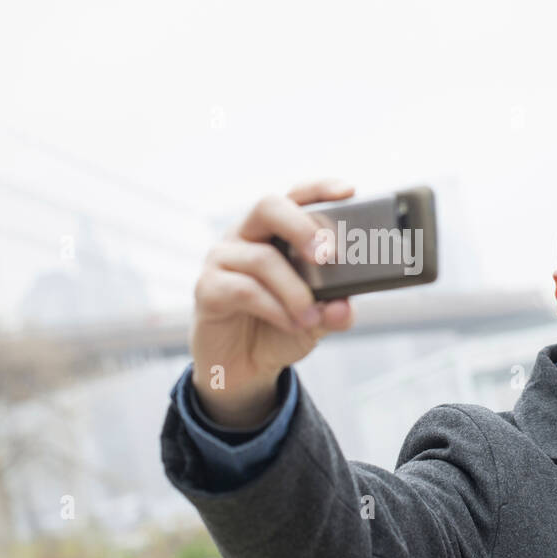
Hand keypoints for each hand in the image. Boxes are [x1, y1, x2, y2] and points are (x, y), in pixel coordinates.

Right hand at [190, 178, 356, 427]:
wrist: (244, 368)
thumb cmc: (280, 328)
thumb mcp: (317, 320)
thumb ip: (334, 310)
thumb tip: (344, 307)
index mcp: (276, 232)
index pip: (296, 197)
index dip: (320, 189)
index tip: (348, 191)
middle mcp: (246, 236)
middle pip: (268, 206)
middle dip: (301, 227)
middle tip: (326, 256)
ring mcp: (223, 259)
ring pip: (262, 258)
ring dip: (295, 290)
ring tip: (311, 317)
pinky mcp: (208, 288)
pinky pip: (243, 289)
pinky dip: (274, 308)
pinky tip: (290, 323)